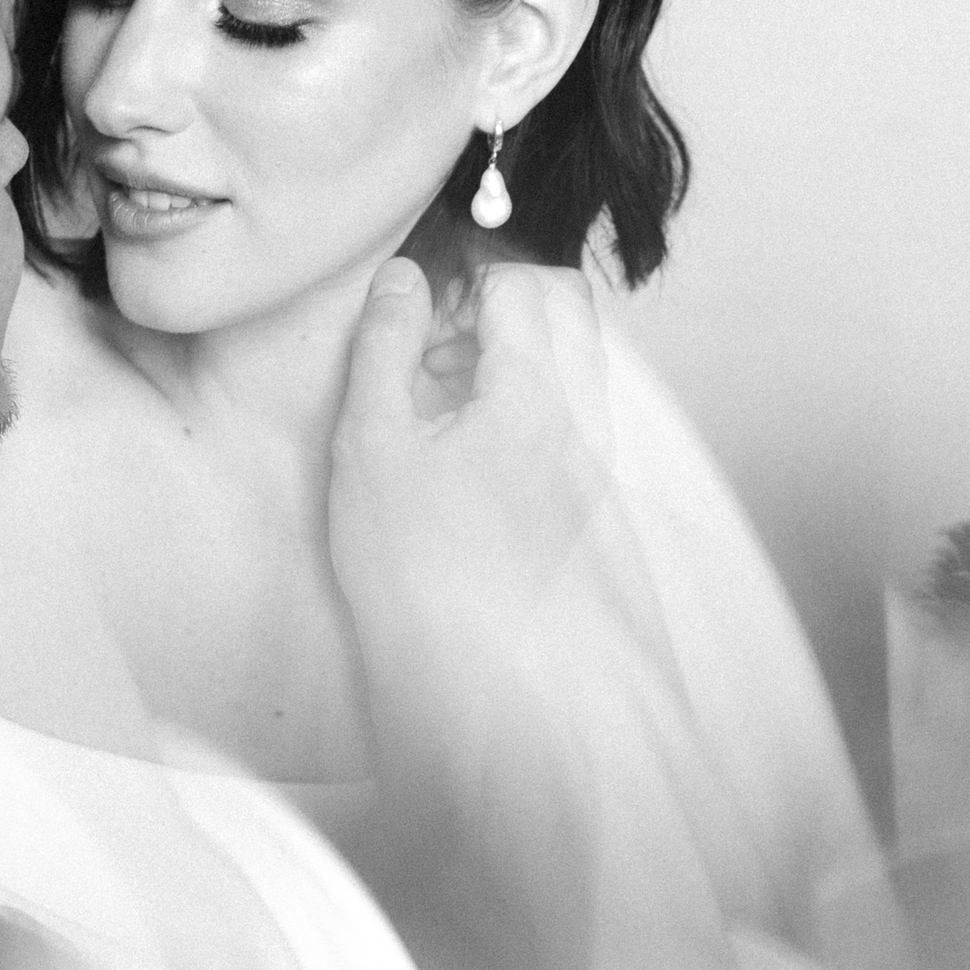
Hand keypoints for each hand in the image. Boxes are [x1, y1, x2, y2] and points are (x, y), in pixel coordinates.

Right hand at [328, 258, 614, 665]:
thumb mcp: (372, 446)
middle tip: (441, 348)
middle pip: (570, 316)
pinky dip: (533, 421)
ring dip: (519, 366)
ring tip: (449, 413)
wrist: (482, 690)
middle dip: (508, 307)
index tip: (423, 313)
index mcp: (535, 396)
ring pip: (577, 376)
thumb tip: (400, 278)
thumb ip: (382, 348)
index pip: (522, 285)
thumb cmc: (415, 571)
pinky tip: (476, 470)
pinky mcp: (596, 519)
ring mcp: (597, 475)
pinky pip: (577, 434)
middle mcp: (584, 426)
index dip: (466, 280)